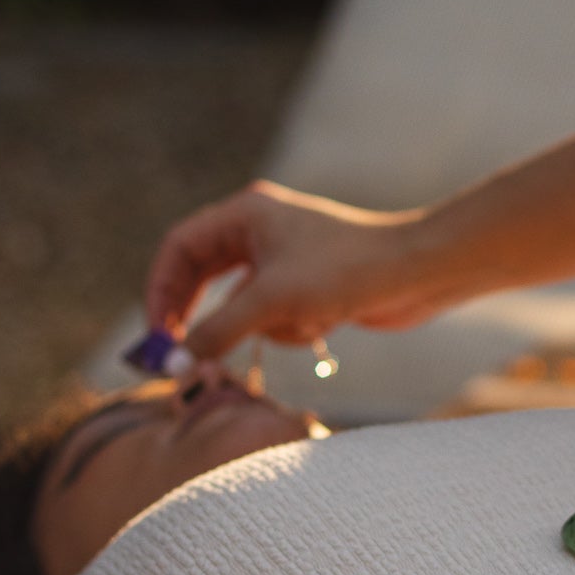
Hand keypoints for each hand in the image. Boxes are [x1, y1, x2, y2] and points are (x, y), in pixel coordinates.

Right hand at [145, 182, 446, 361]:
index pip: (180, 247)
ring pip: (241, 307)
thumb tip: (176, 360)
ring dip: (265, 325)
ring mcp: (281, 261)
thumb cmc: (346, 271)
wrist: (416, 274)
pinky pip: (273, 318)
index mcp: (244, 214)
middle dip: (202, 318)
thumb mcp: (271, 301)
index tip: (157, 332)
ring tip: (303, 318)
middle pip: (203, 278)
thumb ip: (217, 330)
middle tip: (186, 355)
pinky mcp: (304, 288)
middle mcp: (258, 233)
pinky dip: (291, 328)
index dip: (161, 289)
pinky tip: (325, 321)